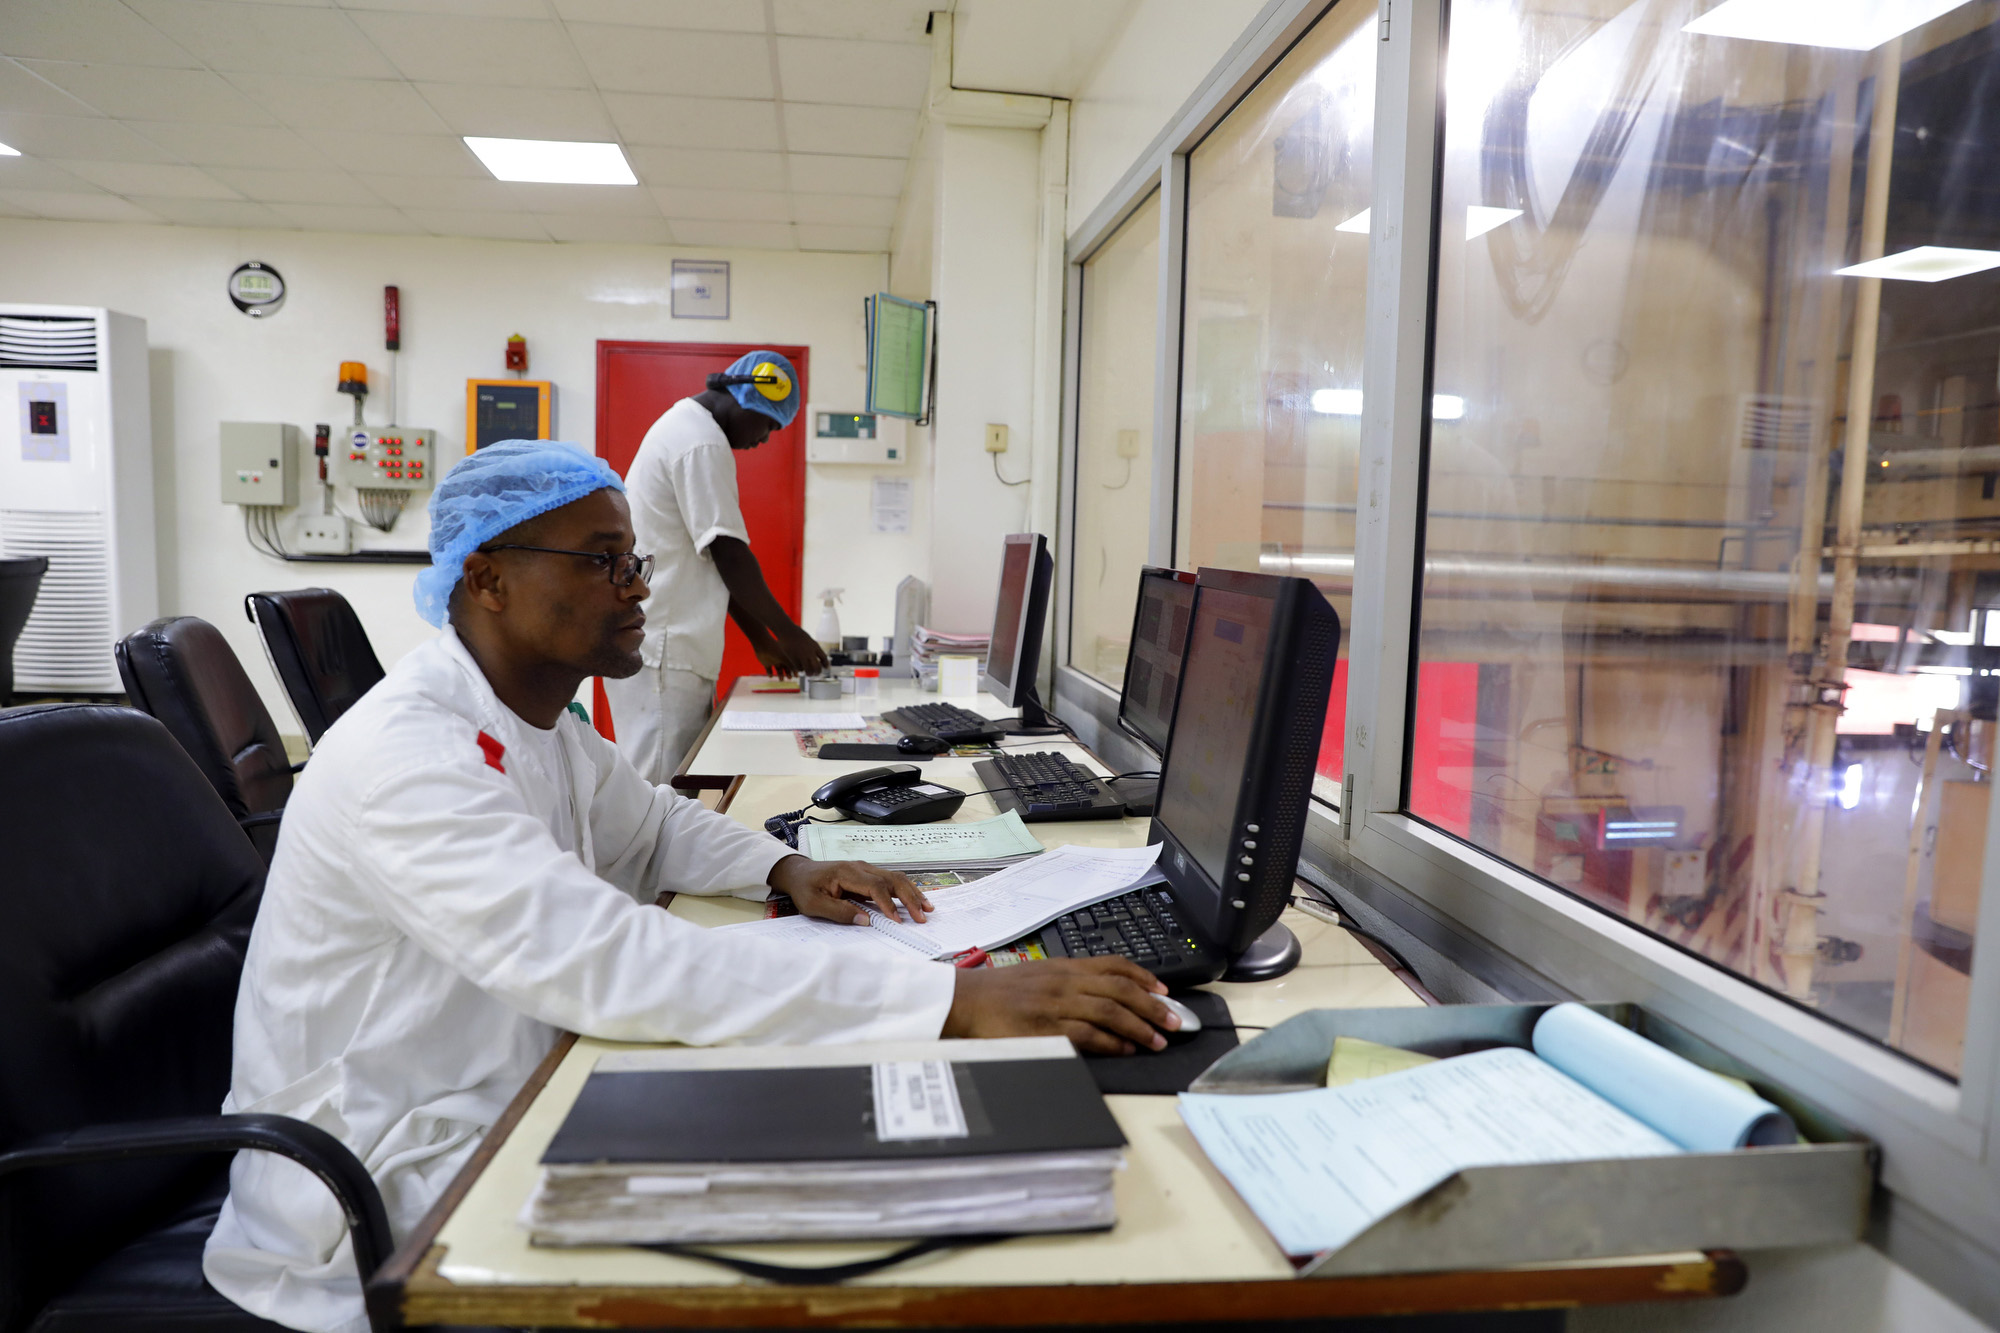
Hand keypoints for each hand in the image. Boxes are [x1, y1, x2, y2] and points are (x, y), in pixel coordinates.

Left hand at [753, 637, 795, 678]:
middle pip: (785, 668)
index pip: (790, 664)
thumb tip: (797, 672)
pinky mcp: (765, 663)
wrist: (763, 645)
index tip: (796, 676)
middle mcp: (779, 659)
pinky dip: (770, 674)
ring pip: (777, 670)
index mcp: (784, 656)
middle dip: (787, 673)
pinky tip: (771, 676)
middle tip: (789, 678)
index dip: (793, 670)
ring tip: (781, 680)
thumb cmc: (775, 650)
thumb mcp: (784, 658)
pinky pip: (768, 670)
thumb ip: (790, 665)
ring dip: (780, 675)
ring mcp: (772, 661)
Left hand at [767, 854, 930, 925]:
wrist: (798, 872)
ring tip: (926, 908)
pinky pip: (891, 880)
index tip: (897, 920)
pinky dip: (905, 890)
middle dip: (909, 898)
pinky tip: (915, 900)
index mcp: (847, 873)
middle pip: (892, 879)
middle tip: (922, 916)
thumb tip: (865, 921)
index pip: (875, 886)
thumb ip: (839, 912)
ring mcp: (865, 869)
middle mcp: (860, 867)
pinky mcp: (867, 874)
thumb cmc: (804, 888)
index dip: (888, 904)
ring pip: (895, 878)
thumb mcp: (814, 904)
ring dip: (912, 893)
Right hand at [774, 623, 829, 676]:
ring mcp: (802, 656)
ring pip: (808, 670)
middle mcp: (810, 652)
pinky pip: (799, 668)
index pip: (824, 658)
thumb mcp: (810, 641)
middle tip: (816, 674)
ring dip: (809, 673)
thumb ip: (815, 650)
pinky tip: (800, 667)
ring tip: (808, 673)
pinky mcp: (793, 659)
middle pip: (817, 667)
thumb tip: (820, 660)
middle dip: (817, 672)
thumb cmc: (799, 635)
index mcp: (815, 647)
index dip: (825, 664)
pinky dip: (800, 669)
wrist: (787, 631)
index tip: (825, 668)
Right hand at [944, 958, 1174, 1054]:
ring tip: (1159, 1039)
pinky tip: (1127, 1049)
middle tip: (1175, 1020)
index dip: (1144, 978)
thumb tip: (1103, 993)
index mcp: (1065, 967)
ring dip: (1140, 1027)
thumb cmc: (1000, 991)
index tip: (1164, 990)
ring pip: (1110, 1012)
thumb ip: (1069, 980)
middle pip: (1120, 990)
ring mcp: (1057, 1006)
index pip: (1114, 966)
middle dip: (1153, 1005)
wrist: (965, 1001)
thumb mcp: (1039, 975)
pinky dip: (1112, 1043)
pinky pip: (1088, 1035)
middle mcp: (1065, 982)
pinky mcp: (1047, 1030)